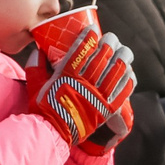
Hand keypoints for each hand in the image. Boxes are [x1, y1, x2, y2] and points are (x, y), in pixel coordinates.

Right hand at [34, 28, 135, 150]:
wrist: (54, 134)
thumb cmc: (44, 109)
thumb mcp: (35, 86)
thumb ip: (35, 67)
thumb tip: (38, 52)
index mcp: (66, 76)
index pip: (81, 51)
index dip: (89, 37)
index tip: (93, 30)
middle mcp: (84, 84)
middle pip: (103, 57)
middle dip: (109, 43)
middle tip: (111, 38)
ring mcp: (97, 97)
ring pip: (116, 72)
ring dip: (123, 58)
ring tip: (125, 52)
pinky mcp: (106, 110)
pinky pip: (122, 92)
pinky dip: (127, 80)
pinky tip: (129, 73)